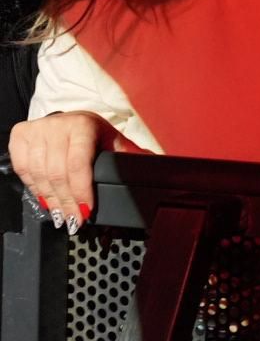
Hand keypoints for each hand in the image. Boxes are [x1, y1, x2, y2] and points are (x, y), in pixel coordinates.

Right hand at [8, 111, 141, 234]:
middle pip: (58, 174)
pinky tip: (45, 200)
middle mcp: (58, 125)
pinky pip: (23, 169)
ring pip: (39, 174)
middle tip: (74, 221)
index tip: (87, 211)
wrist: (67, 120)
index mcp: (84, 125)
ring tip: (61, 216)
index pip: (79, 164)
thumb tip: (158, 164)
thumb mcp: (113, 141)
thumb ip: (132, 155)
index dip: (82, 191)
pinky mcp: (20, 136)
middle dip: (68, 203)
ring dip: (50, 200)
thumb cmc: (93, 134)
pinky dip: (34, 188)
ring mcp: (37, 130)